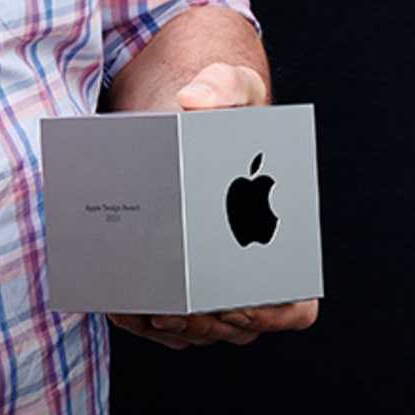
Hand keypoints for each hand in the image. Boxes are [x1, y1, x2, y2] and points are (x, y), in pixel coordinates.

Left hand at [109, 59, 315, 345]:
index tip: (235, 304)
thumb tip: (196, 102)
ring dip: (170, 328)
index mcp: (279, 234)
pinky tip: (121, 306)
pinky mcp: (172, 277)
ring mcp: (208, 278)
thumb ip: (223, 85)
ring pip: (198, 330)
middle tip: (171, 310)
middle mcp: (248, 266)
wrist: (177, 111)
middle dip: (204, 325)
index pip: (294, 306)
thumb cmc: (218, 104)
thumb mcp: (227, 83)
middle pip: (236, 326)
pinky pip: (163, 319)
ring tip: (141, 310)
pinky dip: (143, 320)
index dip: (271, 314)